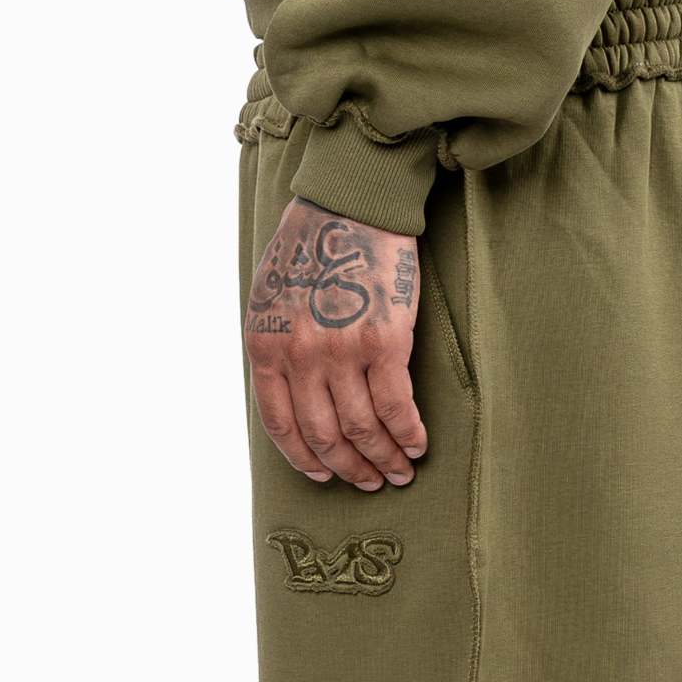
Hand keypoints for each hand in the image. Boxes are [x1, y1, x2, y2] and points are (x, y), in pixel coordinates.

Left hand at [245, 199, 426, 490]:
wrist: (352, 200)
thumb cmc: (315, 244)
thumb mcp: (272, 297)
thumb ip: (278, 346)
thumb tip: (295, 396)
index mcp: (265, 346)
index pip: (281, 425)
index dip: (305, 459)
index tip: (324, 474)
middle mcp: (299, 355)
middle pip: (324, 436)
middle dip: (350, 469)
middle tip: (370, 481)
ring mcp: (340, 351)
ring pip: (361, 430)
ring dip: (383, 459)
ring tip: (399, 471)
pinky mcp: (384, 342)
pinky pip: (395, 408)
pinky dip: (407, 434)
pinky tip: (416, 445)